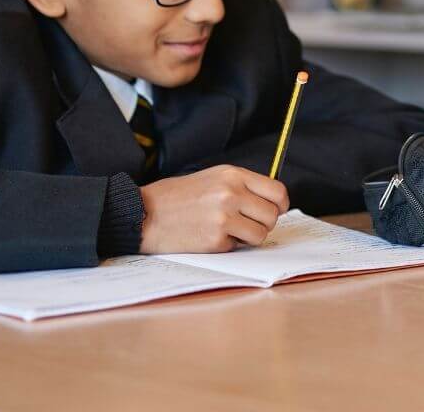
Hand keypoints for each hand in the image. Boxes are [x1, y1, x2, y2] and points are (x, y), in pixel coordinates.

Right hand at [138, 165, 289, 254]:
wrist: (142, 214)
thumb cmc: (176, 197)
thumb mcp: (212, 178)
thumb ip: (242, 186)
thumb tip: (271, 202)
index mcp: (233, 175)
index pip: (277, 191)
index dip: (280, 205)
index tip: (276, 211)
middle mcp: (232, 194)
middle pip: (272, 215)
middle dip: (263, 223)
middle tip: (247, 224)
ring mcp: (224, 217)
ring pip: (260, 234)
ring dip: (248, 237)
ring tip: (228, 231)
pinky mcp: (215, 240)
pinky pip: (237, 247)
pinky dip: (227, 246)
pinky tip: (208, 236)